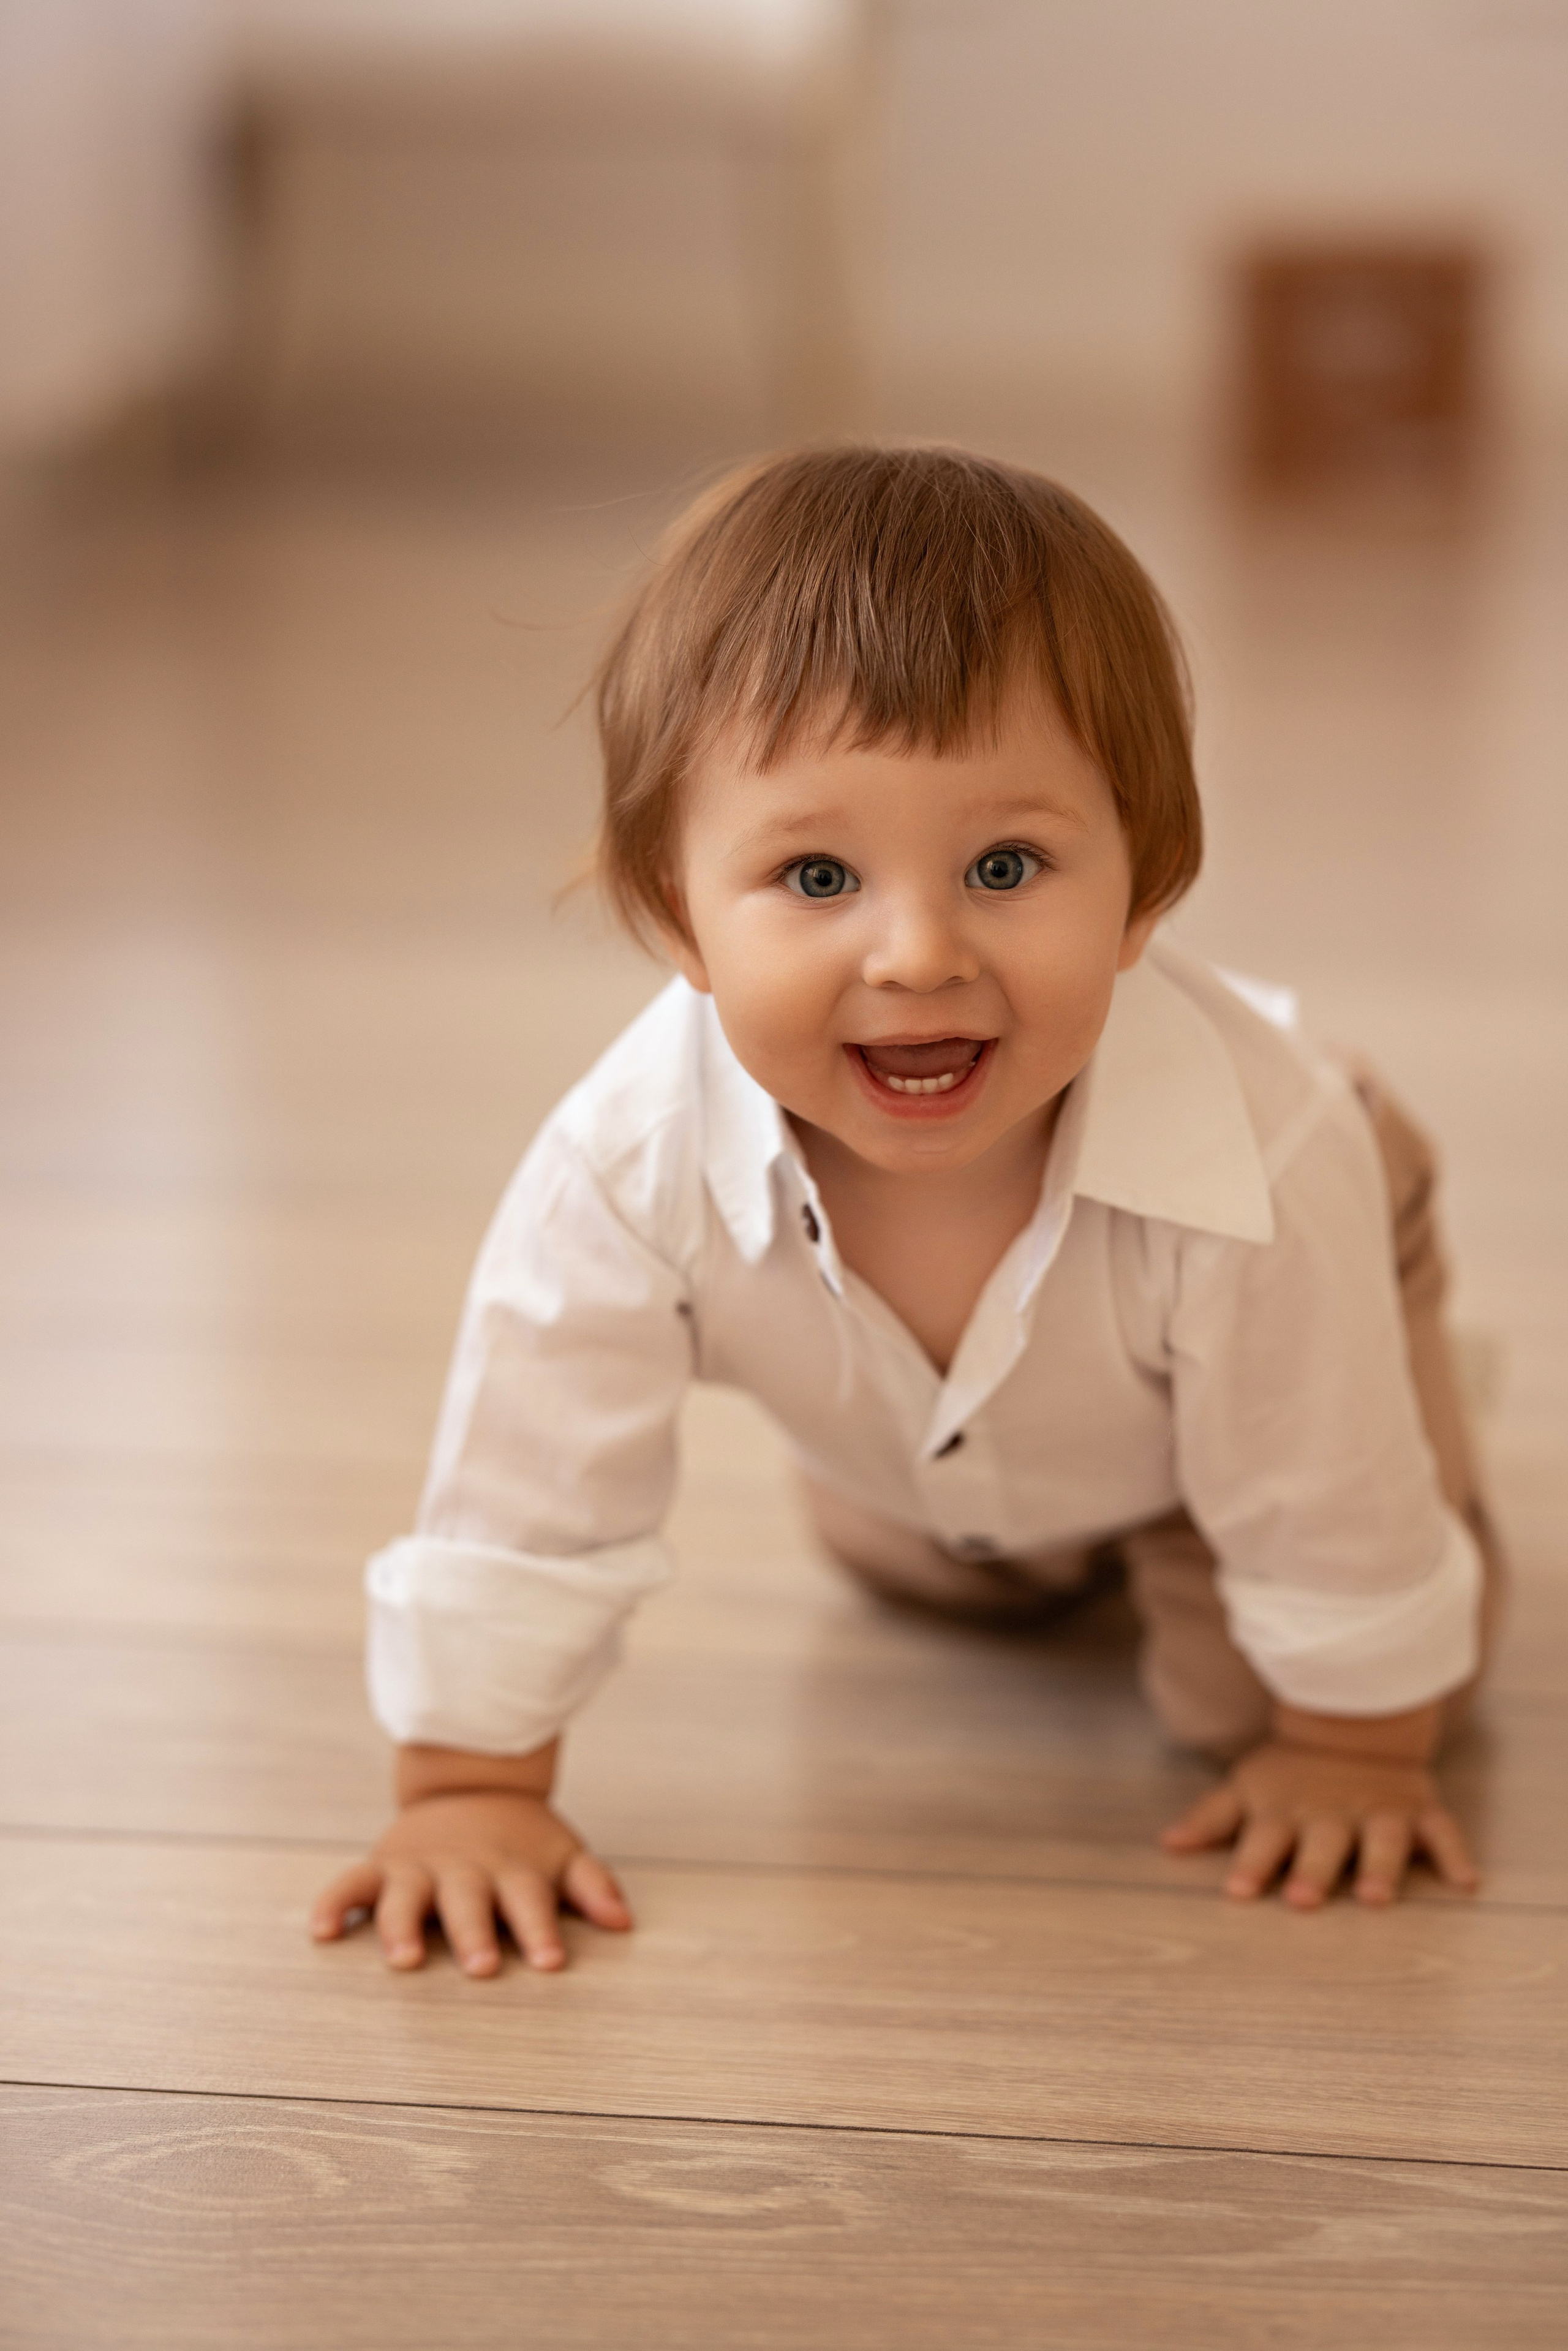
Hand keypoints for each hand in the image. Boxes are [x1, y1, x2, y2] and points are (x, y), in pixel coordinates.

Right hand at [310, 1786, 631, 1974]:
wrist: (472, 1781)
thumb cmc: (522, 1840)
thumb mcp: (562, 1853)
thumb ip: (592, 1885)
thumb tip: (624, 1921)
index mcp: (512, 1870)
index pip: (531, 1902)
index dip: (540, 1931)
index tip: (552, 1963)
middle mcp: (464, 1870)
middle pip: (469, 1903)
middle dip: (475, 1935)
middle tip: (482, 1967)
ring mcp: (419, 1867)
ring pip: (407, 1897)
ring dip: (403, 1926)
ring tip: (401, 1959)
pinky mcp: (382, 1865)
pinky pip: (350, 1883)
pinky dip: (333, 1903)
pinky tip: (322, 1932)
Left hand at [1160, 1737, 1479, 1908]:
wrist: (1352, 1723)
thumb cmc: (1289, 1773)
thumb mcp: (1246, 1788)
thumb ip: (1211, 1820)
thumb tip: (1166, 1845)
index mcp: (1285, 1812)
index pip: (1263, 1839)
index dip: (1250, 1864)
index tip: (1236, 1893)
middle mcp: (1331, 1814)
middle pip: (1321, 1843)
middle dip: (1311, 1870)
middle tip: (1301, 1901)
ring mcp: (1378, 1811)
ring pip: (1380, 1839)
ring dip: (1379, 1868)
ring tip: (1375, 1899)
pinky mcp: (1418, 1810)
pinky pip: (1441, 1830)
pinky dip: (1454, 1852)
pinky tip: (1465, 1881)